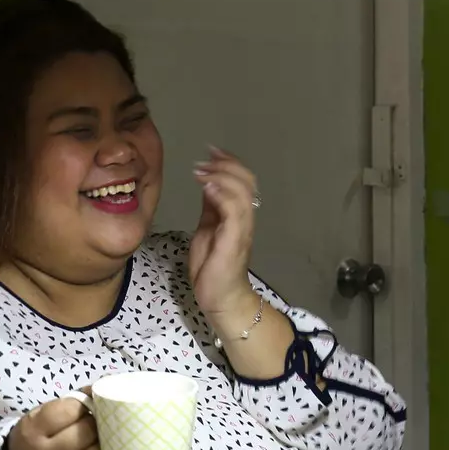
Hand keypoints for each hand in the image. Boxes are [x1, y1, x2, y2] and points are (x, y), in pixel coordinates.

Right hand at [7, 395, 100, 449]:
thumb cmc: (37, 437)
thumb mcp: (41, 416)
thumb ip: (68, 404)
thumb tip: (100, 389)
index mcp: (32, 431)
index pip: (69, 410)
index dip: (83, 405)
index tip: (86, 406)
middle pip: (85, 433)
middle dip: (95, 424)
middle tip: (96, 422)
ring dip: (104, 444)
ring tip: (102, 438)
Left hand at [188, 146, 261, 318]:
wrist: (221, 298)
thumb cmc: (213, 268)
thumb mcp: (208, 229)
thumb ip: (211, 207)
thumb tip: (208, 184)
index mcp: (239, 215)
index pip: (243, 180)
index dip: (229, 162)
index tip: (211, 151)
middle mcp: (245, 218)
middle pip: (247, 181)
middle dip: (226, 164)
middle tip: (206, 158)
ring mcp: (242, 229)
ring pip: (243, 192)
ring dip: (221, 176)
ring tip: (201, 171)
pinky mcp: (235, 240)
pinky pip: (234, 211)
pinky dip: (222, 195)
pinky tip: (207, 188)